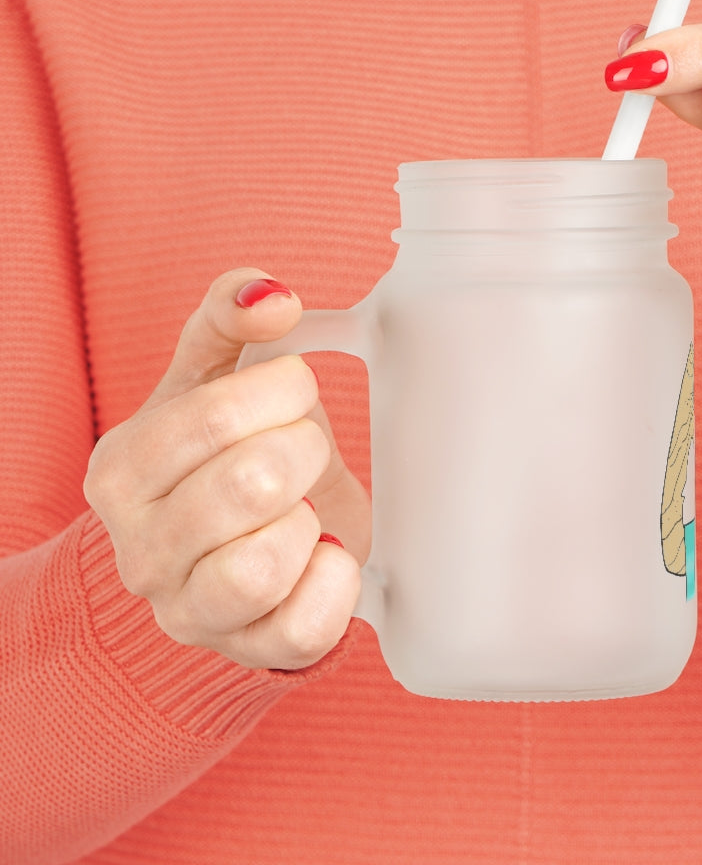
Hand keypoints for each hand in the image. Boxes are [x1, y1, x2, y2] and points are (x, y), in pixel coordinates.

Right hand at [84, 269, 369, 669]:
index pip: (214, 417)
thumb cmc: (223, 454)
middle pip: (251, 484)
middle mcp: (139, 550)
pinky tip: (324, 552)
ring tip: (304, 507)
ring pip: (264, 565)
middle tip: (304, 450)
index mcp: (122, 470)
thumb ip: (229, 317)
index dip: (282, 391)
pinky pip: (304, 628)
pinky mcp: (249, 650)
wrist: (230, 545)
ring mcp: (189, 611)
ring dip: (309, 520)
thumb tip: (271, 295)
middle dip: (304, 450)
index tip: (295, 390)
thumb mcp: (213, 376)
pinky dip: (335, 581)